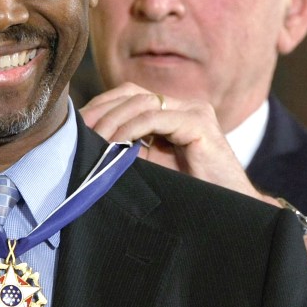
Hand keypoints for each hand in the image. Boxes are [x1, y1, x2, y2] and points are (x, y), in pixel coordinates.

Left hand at [80, 82, 268, 200]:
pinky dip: (131, 129)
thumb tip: (86, 142)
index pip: (128, 96)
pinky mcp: (200, 124)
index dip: (100, 107)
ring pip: (141, 102)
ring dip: (112, 121)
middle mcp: (184, 106)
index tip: (77, 127)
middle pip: (131, 93)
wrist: (229, 213)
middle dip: (101, 111)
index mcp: (172, 112)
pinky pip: (157, 117)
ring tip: (95, 142)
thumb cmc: (187, 194)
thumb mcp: (149, 166)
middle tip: (80, 133)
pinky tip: (116, 144)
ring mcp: (194, 111)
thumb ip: (127, 148)